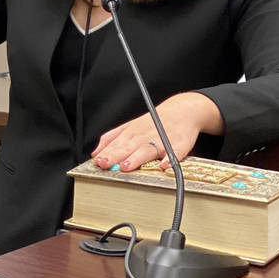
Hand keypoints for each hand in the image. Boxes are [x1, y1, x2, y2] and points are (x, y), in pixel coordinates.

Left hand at [91, 92, 224, 171]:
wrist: (182, 111)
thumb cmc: (153, 122)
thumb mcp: (129, 126)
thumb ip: (112, 138)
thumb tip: (96, 152)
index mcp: (132, 132)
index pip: (117, 143)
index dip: (107, 152)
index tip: (97, 161)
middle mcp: (145, 135)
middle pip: (128, 146)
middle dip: (116, 155)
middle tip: (106, 164)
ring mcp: (161, 140)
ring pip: (147, 150)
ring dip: (136, 158)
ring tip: (126, 166)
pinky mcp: (178, 145)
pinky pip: (174, 153)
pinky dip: (169, 159)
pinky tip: (164, 166)